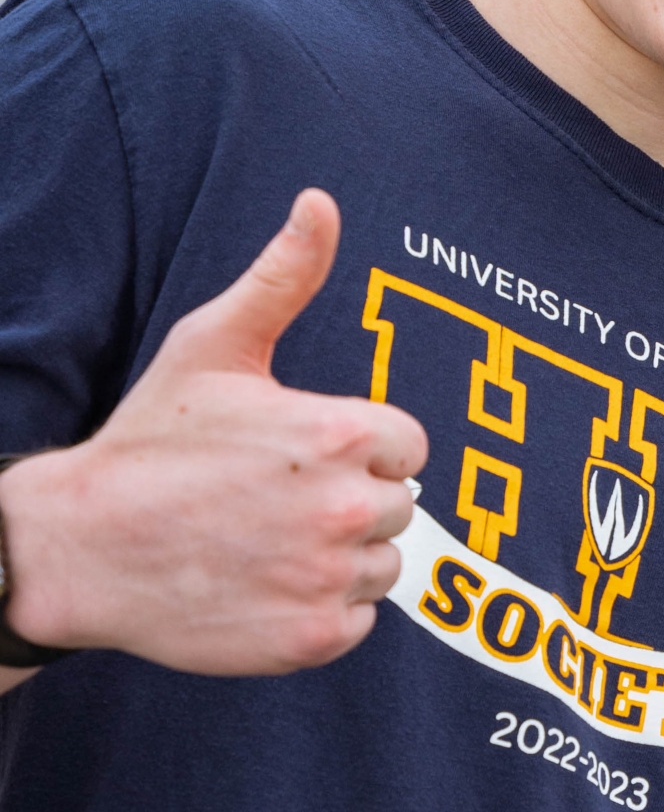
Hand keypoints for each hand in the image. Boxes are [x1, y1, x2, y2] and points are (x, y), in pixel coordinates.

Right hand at [0, 190, 427, 671]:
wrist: (78, 549)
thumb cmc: (150, 442)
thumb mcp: (215, 344)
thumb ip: (284, 275)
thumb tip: (319, 202)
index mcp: (342, 435)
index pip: (409, 446)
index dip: (362, 447)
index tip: (305, 452)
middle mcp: (347, 509)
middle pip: (399, 506)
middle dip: (350, 499)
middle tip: (275, 498)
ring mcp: (327, 579)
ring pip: (382, 565)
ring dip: (339, 557)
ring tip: (268, 538)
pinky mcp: (308, 639)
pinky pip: (358, 621)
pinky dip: (322, 610)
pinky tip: (267, 583)